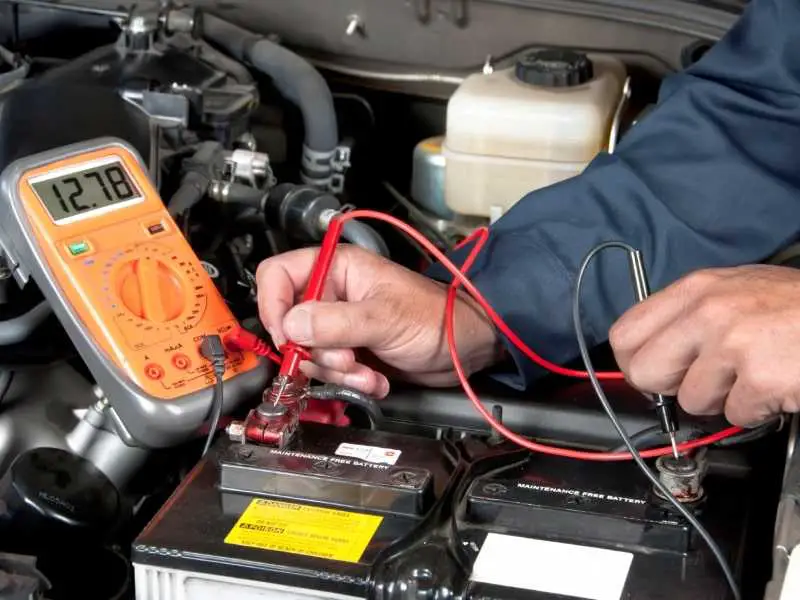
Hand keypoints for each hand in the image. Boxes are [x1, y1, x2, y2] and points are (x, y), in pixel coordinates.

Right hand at [255, 245, 503, 396]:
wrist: (464, 349)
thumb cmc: (436, 317)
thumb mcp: (384, 318)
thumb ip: (335, 323)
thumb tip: (290, 326)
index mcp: (338, 269)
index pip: (278, 275)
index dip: (273, 305)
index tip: (286, 335)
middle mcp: (333, 294)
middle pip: (290, 323)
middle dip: (315, 352)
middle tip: (345, 360)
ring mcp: (340, 325)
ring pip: (308, 354)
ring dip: (336, 372)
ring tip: (366, 373)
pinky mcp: (350, 351)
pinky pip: (329, 371)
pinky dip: (349, 382)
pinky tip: (374, 380)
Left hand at [609, 265, 799, 425]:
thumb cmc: (795, 306)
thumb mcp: (734, 290)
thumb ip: (689, 315)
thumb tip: (652, 351)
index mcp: (695, 289)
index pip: (625, 333)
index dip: (634, 362)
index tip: (652, 373)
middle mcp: (707, 312)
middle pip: (645, 372)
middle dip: (669, 387)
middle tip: (702, 380)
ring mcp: (734, 344)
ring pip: (691, 401)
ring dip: (722, 399)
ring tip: (752, 374)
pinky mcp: (761, 378)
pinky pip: (735, 415)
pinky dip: (756, 410)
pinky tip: (775, 385)